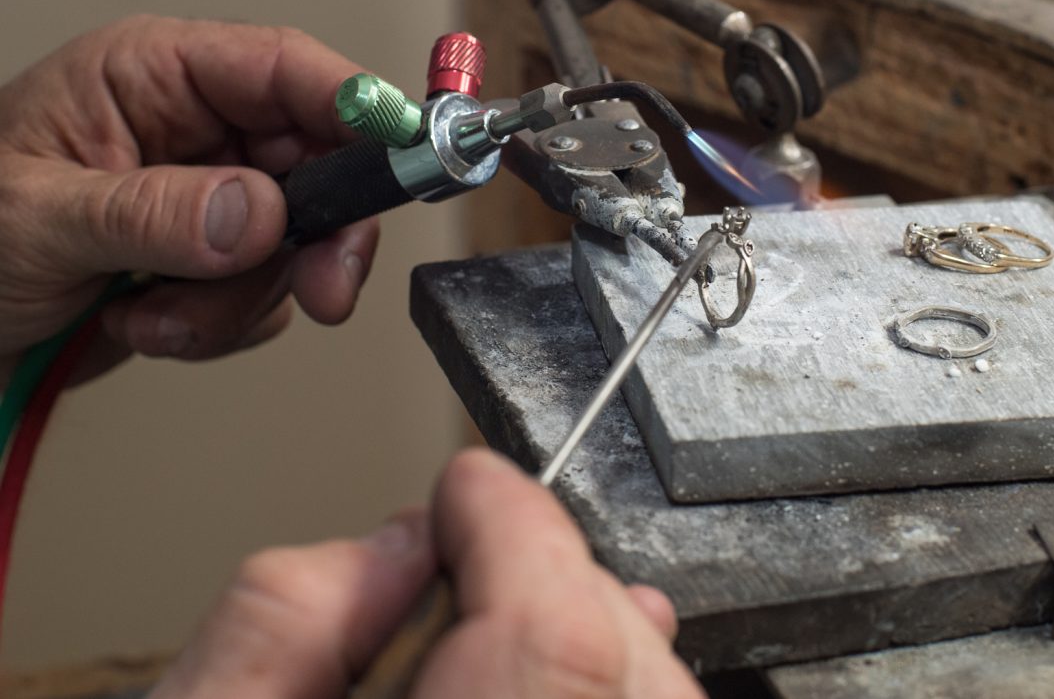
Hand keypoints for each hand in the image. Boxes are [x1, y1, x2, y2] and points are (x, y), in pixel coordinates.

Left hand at [0, 15, 378, 371]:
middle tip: (325, 287)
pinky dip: (221, 325)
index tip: (404, 148)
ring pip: (300, 240)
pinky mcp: (213, 257)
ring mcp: (209, 195)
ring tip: (152, 316)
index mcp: (152, 75)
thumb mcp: (36, 221)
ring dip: (239, 297)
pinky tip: (145, 325)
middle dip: (319, 235)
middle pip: (319, 159)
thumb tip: (259, 212)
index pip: (283, 68)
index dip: (355, 104)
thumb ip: (151, 213)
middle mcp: (194, 128)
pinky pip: (269, 291)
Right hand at [152, 449, 703, 698]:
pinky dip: (618, 684)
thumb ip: (287, 613)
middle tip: (481, 547)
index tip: (466, 486)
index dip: (507, 516)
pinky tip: (570, 678)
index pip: (550, 613)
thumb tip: (395, 539)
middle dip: (554, 572)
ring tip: (518, 619)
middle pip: (615, 645)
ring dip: (595, 634)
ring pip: (655, 688)